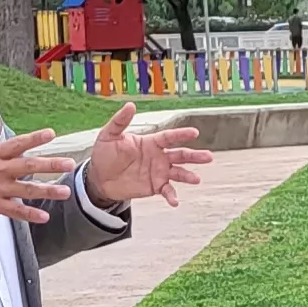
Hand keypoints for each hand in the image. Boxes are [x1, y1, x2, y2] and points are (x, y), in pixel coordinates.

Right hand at [0, 120, 75, 227]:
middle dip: (50, 164)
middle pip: (28, 165)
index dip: (34, 138)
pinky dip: (29, 215)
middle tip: (69, 163)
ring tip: (65, 192)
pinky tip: (44, 217)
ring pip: (26, 189)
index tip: (51, 133)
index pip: (16, 144)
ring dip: (47, 191)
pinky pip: (15, 211)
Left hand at [79, 102, 211, 206]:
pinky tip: (175, 201)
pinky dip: (172, 196)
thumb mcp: (109, 135)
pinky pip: (167, 191)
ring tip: (196, 179)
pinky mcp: (154, 187)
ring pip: (178, 173)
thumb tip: (130, 105)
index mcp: (151, 142)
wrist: (99, 178)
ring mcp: (158, 172)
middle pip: (180, 155)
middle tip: (208, 157)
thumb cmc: (104, 154)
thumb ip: (120, 121)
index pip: (169, 137)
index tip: (194, 133)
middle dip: (194, 156)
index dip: (182, 135)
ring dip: (188, 176)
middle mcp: (159, 157)